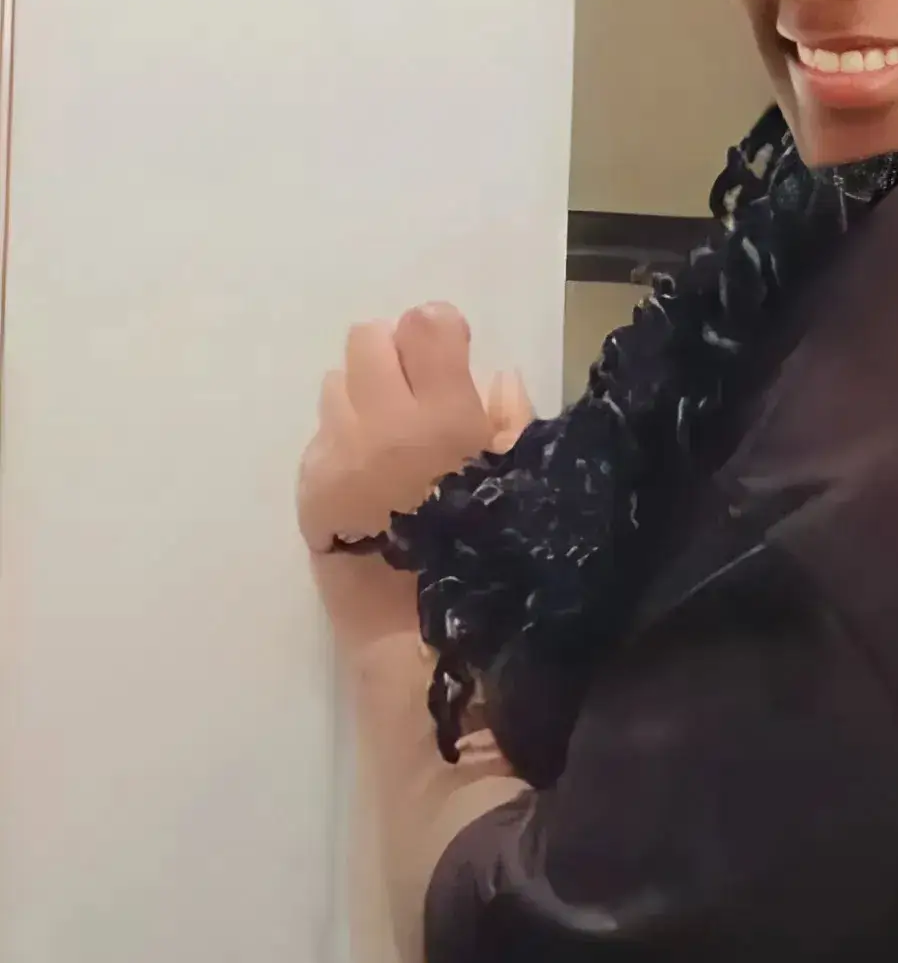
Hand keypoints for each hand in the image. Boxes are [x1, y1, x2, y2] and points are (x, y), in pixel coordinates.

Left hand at [299, 303, 532, 638]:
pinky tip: (369, 483)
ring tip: (390, 444)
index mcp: (445, 415)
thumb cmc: (491, 561)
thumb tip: (497, 379)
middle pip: (369, 338)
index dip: (441, 338)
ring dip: (364, 400)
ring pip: (337, 382)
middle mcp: (382, 422)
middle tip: (417, 399)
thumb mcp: (523, 485)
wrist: (422, 639)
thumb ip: (511, 423)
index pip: (427, 323)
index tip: (453, 365)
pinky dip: (344, 444)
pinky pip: (321, 435)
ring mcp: (337, 452)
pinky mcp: (308, 483)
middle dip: (394, 359)